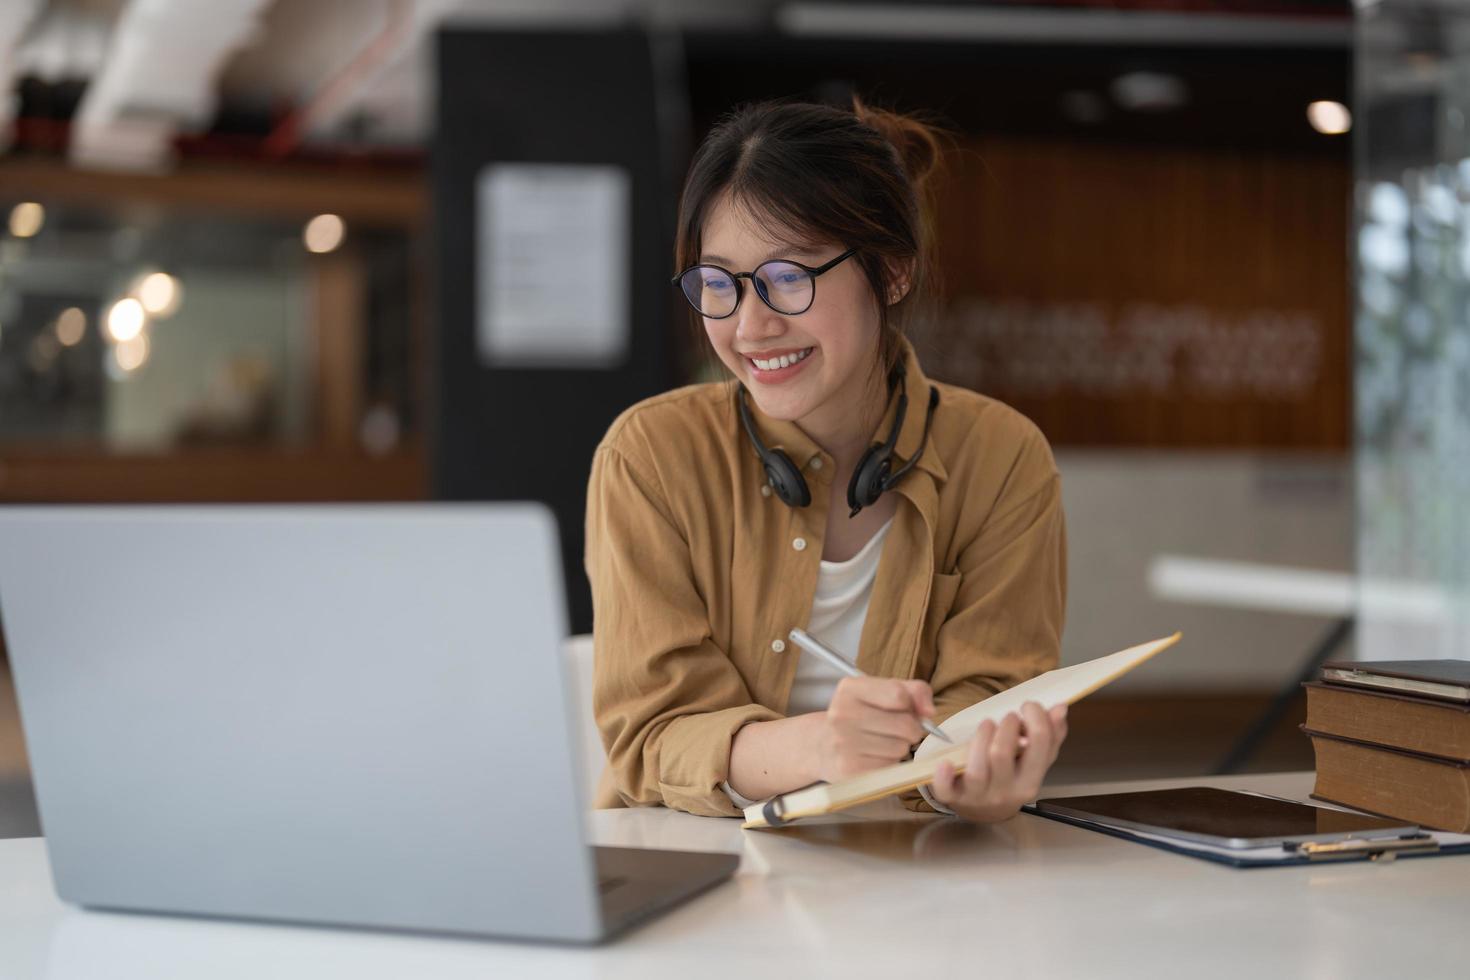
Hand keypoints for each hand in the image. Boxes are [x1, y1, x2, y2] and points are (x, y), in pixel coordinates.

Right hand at [813, 676, 935, 782]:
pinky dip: (889, 763)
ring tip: (882, 743)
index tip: (905, 709)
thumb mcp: (883, 692)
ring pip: (900, 748)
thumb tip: (929, 712)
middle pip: (905, 724)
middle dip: (910, 729)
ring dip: (899, 748)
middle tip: (896, 730)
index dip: (911, 705)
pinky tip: (874, 757)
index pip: (899, 694)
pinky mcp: (849, 768)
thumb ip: (914, 691)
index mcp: (850, 688)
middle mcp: (842, 713)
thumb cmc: (862, 716)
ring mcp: (843, 742)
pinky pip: (890, 767)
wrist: (824, 746)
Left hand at [929, 701, 1067, 822]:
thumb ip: (1049, 736)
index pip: (1039, 745)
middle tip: (1007, 718)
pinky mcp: (955, 798)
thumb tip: (1060, 707)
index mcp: (1031, 782)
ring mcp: (979, 796)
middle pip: (1001, 753)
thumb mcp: (1034, 760)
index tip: (1028, 706)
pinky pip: (947, 790)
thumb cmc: (1013, 776)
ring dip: (979, 738)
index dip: (1035, 718)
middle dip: (1004, 726)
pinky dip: (944, 776)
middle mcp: (1007, 792)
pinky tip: (946, 762)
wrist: (987, 810)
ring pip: (976, 767)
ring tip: (986, 725)